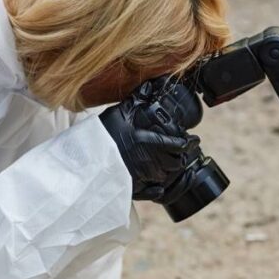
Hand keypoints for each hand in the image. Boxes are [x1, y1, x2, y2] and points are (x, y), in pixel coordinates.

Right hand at [100, 77, 203, 200]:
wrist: (83, 161)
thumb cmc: (101, 135)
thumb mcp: (119, 112)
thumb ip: (137, 99)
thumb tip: (153, 83)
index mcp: (149, 143)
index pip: (179, 145)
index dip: (189, 143)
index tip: (194, 140)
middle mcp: (150, 162)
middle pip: (176, 163)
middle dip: (182, 157)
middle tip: (184, 152)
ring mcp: (143, 178)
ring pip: (167, 178)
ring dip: (173, 173)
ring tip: (173, 167)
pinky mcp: (133, 191)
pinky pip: (154, 195)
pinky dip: (160, 191)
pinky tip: (160, 188)